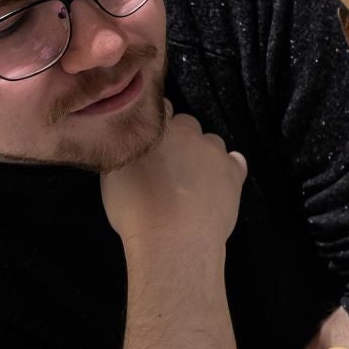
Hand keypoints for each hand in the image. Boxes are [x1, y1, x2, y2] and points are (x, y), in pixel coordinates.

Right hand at [101, 102, 246, 248]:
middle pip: (187, 125)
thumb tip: (133, 149)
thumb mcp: (112, 178)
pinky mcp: (234, 170)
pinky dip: (228, 169)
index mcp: (154, 129)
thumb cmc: (135, 212)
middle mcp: (185, 132)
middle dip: (181, 140)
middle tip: (171, 167)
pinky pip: (235, 161)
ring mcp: (213, 150)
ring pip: (211, 142)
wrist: (174, 239)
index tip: (154, 144)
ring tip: (194, 183)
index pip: (159, 110)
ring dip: (204, 155)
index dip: (157, 126)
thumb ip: (126, 153)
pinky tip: (219, 185)